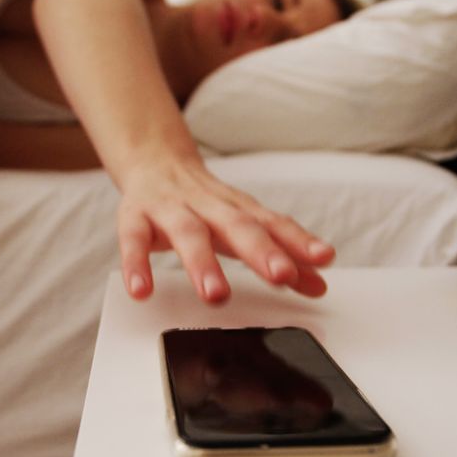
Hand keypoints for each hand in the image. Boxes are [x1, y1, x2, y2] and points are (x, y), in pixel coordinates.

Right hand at [115, 154, 334, 303]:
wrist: (153, 161)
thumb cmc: (204, 204)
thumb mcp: (243, 225)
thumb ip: (281, 255)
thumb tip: (319, 284)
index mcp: (238, 209)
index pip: (273, 223)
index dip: (299, 240)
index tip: (323, 258)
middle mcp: (208, 205)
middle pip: (237, 225)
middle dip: (260, 250)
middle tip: (281, 276)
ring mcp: (170, 209)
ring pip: (188, 232)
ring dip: (203, 263)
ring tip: (216, 295)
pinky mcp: (135, 216)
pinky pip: (133, 239)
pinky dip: (137, 264)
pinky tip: (142, 290)